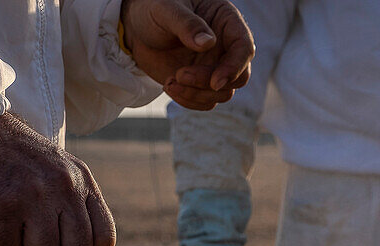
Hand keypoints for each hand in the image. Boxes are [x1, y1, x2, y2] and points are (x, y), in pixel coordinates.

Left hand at [120, 0, 253, 109]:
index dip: (234, 67)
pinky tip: (169, 86)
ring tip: (170, 81)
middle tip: (181, 75)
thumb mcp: (166, 9)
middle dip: (210, 84)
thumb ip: (187, 24)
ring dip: (196, 94)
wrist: (135, 27)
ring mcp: (214, 67)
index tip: (215, 82)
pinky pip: (205, 102)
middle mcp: (225, 47)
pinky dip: (188, 100)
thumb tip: (208, 42)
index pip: (244, 48)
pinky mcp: (200, 83)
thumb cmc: (152, 8)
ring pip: (222, 94)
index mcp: (226, 22)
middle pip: (238, 77)